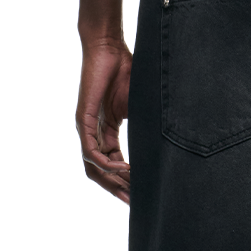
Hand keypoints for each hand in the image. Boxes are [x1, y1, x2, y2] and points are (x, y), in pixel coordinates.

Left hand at [76, 38, 131, 204]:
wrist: (109, 47)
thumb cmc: (126, 70)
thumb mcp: (140, 105)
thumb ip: (145, 126)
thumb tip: (167, 143)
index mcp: (108, 130)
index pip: (115, 162)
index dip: (127, 179)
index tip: (142, 193)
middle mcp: (95, 132)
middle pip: (102, 170)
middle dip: (119, 188)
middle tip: (136, 203)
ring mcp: (87, 127)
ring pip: (94, 165)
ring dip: (112, 180)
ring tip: (130, 190)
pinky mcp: (83, 119)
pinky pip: (91, 150)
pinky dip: (105, 163)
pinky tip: (122, 168)